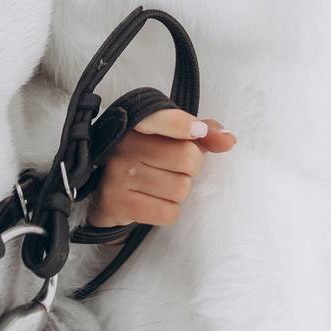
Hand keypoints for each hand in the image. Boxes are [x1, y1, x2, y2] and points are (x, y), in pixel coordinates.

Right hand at [89, 110, 236, 236]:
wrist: (102, 194)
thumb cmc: (145, 161)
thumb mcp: (169, 139)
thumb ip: (202, 133)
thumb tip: (228, 139)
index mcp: (136, 124)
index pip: (164, 118)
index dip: (185, 126)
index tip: (198, 133)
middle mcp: (124, 146)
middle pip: (187, 158)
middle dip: (190, 169)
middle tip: (174, 170)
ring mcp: (118, 175)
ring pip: (180, 189)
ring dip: (178, 193)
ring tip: (160, 187)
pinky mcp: (118, 203)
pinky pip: (168, 212)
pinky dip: (168, 212)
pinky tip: (153, 203)